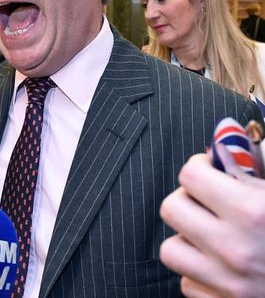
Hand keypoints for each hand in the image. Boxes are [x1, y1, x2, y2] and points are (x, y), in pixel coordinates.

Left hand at [160, 152, 264, 296]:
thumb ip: (254, 170)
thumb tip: (222, 141)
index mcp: (253, 212)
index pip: (190, 174)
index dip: (201, 168)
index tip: (212, 172)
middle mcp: (234, 247)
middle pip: (171, 208)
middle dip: (189, 201)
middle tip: (210, 203)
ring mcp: (227, 282)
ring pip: (171, 248)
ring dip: (188, 240)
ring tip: (213, 237)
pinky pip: (188, 283)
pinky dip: (200, 274)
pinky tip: (224, 267)